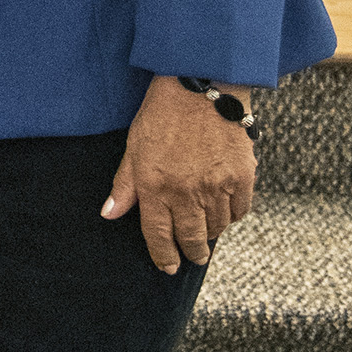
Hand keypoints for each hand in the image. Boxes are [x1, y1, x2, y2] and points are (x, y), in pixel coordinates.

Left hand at [102, 75, 255, 272]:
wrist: (201, 83)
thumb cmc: (163, 112)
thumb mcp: (134, 146)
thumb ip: (124, 185)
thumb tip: (109, 214)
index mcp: (155, 186)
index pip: (158, 236)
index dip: (164, 257)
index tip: (168, 267)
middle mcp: (186, 192)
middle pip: (191, 238)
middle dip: (192, 253)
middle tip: (194, 257)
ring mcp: (216, 186)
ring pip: (217, 227)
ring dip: (212, 233)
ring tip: (208, 232)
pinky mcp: (242, 176)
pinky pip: (240, 210)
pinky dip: (233, 215)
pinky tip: (226, 212)